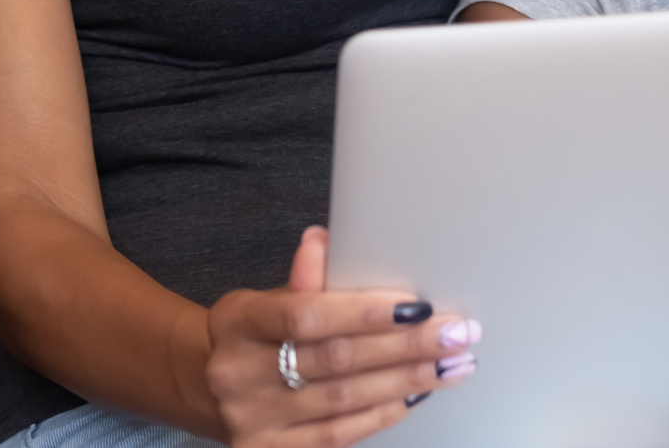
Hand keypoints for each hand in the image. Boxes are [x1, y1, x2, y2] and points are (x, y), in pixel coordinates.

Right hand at [204, 226, 480, 447]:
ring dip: (408, 381)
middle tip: (457, 333)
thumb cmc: (259, 333)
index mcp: (238, 320)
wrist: (210, 388)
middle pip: (336, 360)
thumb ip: (304, 277)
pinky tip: (416, 396)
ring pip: (343, 402)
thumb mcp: (270, 297)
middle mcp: (238, 373)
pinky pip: (337, 435)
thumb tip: (323, 240)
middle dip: (406, 347)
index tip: (419, 305)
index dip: (365, 312)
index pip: (306, 314)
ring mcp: (251, 420)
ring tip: (452, 365)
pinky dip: (383, 414)